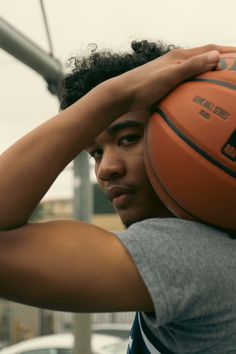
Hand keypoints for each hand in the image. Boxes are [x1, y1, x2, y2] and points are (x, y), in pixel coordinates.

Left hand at [116, 44, 235, 111]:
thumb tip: (216, 56)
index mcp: (180, 55)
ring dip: (210, 66)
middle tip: (234, 66)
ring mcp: (170, 69)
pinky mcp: (164, 79)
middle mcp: (176, 59)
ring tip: (221, 74)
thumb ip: (191, 66)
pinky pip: (187, 75)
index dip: (227, 50)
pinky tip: (198, 88)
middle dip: (221, 56)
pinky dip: (198, 77)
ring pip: (196, 64)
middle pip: (204, 54)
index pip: (210, 48)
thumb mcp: (169, 76)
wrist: (121, 94)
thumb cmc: (143, 86)